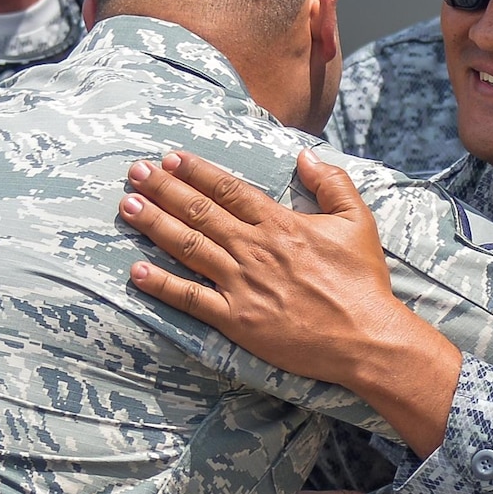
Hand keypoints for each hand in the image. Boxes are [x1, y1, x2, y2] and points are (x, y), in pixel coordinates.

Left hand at [121, 149, 462, 451]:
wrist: (366, 337)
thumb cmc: (363, 281)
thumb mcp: (358, 221)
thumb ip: (332, 183)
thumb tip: (305, 155)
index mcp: (281, 224)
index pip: (229, 190)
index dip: (196, 171)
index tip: (169, 158)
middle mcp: (254, 249)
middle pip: (199, 212)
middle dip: (163, 189)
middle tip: (134, 172)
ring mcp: (242, 285)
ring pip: (188, 247)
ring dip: (154, 225)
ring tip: (126, 207)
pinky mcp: (237, 319)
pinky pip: (191, 299)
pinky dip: (162, 285)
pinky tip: (136, 272)